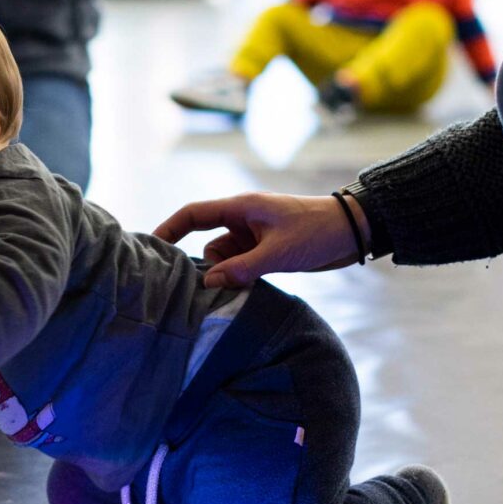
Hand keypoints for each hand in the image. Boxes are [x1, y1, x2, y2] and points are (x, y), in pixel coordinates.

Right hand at [154, 191, 362, 283]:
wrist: (352, 231)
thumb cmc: (317, 232)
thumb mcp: (278, 253)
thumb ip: (243, 268)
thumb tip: (209, 282)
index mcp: (240, 208)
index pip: (193, 214)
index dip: (169, 229)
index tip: (150, 247)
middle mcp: (242, 220)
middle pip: (207, 242)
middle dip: (201, 264)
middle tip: (196, 289)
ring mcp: (254, 236)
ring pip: (224, 258)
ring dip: (224, 275)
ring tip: (227, 295)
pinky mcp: (265, 250)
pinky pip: (240, 265)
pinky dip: (238, 278)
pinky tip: (240, 294)